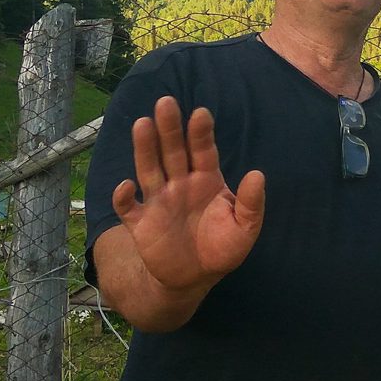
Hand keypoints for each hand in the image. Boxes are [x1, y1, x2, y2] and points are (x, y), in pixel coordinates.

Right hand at [111, 96, 265, 291]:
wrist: (194, 278)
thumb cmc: (222, 248)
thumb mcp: (245, 229)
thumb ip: (251, 204)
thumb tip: (257, 175)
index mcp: (206, 180)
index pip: (202, 151)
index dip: (200, 133)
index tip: (201, 113)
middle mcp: (179, 184)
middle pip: (172, 151)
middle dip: (169, 128)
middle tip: (166, 102)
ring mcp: (158, 201)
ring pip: (148, 169)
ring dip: (144, 148)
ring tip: (142, 124)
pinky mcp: (140, 223)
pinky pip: (128, 207)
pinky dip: (123, 197)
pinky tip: (126, 186)